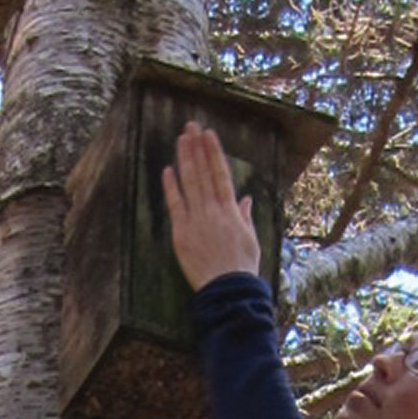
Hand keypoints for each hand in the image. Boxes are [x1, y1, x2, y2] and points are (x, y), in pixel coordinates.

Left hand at [162, 119, 263, 289]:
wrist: (228, 292)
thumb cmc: (241, 269)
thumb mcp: (250, 240)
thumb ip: (245, 217)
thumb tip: (245, 200)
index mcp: (231, 211)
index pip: (221, 174)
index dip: (213, 152)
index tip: (208, 134)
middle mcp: (213, 210)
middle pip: (203, 172)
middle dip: (197, 147)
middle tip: (191, 126)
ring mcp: (196, 220)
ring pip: (190, 183)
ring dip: (185, 158)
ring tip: (181, 138)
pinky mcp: (181, 234)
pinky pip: (175, 205)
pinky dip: (171, 187)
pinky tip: (167, 169)